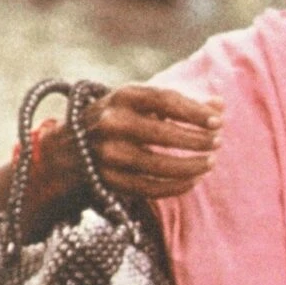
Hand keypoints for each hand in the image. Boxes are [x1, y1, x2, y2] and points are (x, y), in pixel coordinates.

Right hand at [52, 84, 223, 201]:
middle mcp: (111, 123)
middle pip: (163, 133)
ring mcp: (105, 153)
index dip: (195, 111)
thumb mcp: (140, 103)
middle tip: (217, 143)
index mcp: (122, 97)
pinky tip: (193, 180)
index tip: (218, 122)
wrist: (66, 150)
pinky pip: (148, 187)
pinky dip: (175, 186)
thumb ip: (179, 104)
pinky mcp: (106, 179)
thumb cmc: (117, 120)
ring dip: (191, 166)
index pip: (165, 100)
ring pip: (158, 164)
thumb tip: (220, 104)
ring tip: (210, 162)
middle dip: (196, 140)